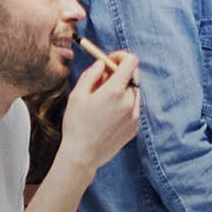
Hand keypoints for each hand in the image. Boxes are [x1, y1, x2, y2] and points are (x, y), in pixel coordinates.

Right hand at [55, 49, 142, 173]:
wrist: (83, 155)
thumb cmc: (76, 124)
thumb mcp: (78, 95)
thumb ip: (91, 74)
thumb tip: (102, 64)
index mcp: (115, 91)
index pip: (131, 62)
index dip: (121, 56)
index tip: (110, 61)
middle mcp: (130, 102)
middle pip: (132, 77)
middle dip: (118, 75)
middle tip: (101, 81)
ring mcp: (135, 116)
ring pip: (134, 93)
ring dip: (122, 90)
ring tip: (103, 101)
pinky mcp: (135, 128)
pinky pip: (134, 108)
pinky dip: (125, 105)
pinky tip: (108, 114)